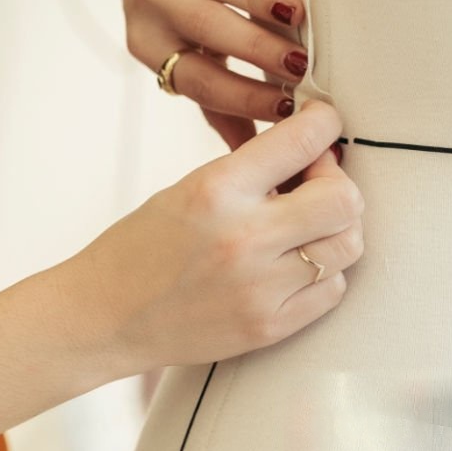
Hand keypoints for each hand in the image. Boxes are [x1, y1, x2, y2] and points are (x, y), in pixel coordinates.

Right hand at [62, 99, 362, 376]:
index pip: (303, 140)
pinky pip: (333, 290)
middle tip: (312, 184)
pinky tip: (295, 265)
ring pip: (348, 245)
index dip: (324, 124)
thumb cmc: (138, 250)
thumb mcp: (186, 188)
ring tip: (304, 227)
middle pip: (344, 198)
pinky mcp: (269, 326)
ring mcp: (260, 288)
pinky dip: (323, 272)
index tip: (323, 125)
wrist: (103, 318)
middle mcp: (244, 238)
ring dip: (334, 229)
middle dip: (335, 183)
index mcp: (216, 190)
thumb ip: (250, 169)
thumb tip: (311, 148)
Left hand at [113, 0, 307, 151]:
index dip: (243, 96)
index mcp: (153, 48)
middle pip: (206, 30)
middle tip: (301, 63)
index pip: (199, 80)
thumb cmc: (177, 8)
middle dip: (255, 50)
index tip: (288, 109)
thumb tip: (260, 160)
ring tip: (296, 12)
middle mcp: (152, 4)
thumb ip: (221, 102)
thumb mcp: (190, 56)